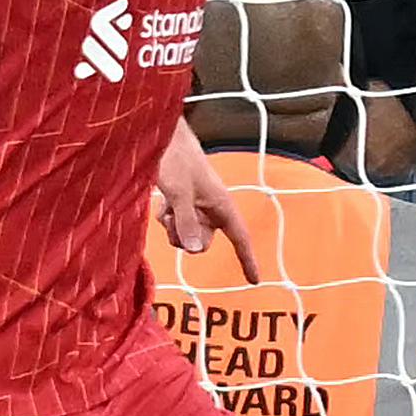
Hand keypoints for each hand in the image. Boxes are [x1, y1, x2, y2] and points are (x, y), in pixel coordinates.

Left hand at [154, 123, 244, 259]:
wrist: (160, 134)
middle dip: (188, 238)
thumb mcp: (178, 191)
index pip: (239, 238)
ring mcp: (195, 206)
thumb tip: (193, 250)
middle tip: (175, 217)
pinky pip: (174, 225)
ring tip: (167, 205)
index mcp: (221, 204)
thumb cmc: (175, 157)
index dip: (248, 259)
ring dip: (173, 228)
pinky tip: (162, 202)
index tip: (255, 281)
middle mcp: (210, 208)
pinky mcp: (180, 202)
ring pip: (186, 236)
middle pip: (203, 243)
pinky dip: (167, 218)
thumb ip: (186, 220)